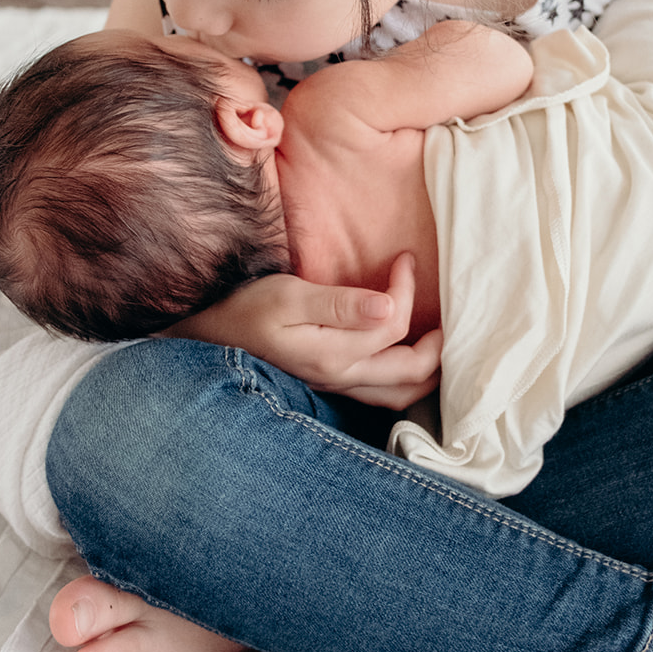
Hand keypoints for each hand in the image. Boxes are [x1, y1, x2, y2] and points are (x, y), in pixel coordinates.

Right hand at [173, 253, 442, 407]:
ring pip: (397, 393)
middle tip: (450, 312)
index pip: (394, 325)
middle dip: (439, 346)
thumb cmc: (242, 309)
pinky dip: (403, 377)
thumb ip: (340, 304)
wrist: (202, 335)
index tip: (403, 258)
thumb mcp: (287, 297)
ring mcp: (333, 384)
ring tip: (442, 343)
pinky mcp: (326, 380)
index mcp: (334, 355)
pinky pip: (378, 390)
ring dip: (427, 371)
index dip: (406, 290)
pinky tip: (405, 358)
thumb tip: (390, 308)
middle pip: (410, 375)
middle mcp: (340, 377)